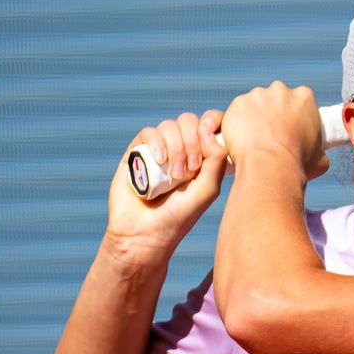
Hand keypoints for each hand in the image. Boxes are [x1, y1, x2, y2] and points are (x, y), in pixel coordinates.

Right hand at [104, 110, 227, 267]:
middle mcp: (180, 149)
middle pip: (190, 121)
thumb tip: (209, 129)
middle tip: (191, 169)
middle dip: (193, 140)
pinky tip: (160, 161)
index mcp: (201, 155)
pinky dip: (157, 143)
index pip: (209, 123)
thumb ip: (216, 158)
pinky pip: (148, 132)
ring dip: (176, 147)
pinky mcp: (136, 152)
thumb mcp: (208, 188)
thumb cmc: (180, 214)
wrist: (145, 233)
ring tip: (175, 174)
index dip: (212, 121)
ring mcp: (158, 149)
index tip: (211, 134)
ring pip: (170, 126)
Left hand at [221, 82, 329, 181]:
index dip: (295, 115)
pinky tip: (242, 141)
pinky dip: (237, 125)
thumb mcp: (321, 158)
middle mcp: (280, 90)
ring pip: (254, 105)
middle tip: (272, 135)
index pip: (299, 100)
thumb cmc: (297, 163)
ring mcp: (257, 95)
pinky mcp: (238, 104)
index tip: (291, 129)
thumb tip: (318, 155)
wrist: (270, 166)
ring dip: (254, 117)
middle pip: (276, 98)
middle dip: (273, 112)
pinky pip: (236, 114)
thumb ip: (318, 149)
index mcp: (304, 97)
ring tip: (255, 141)